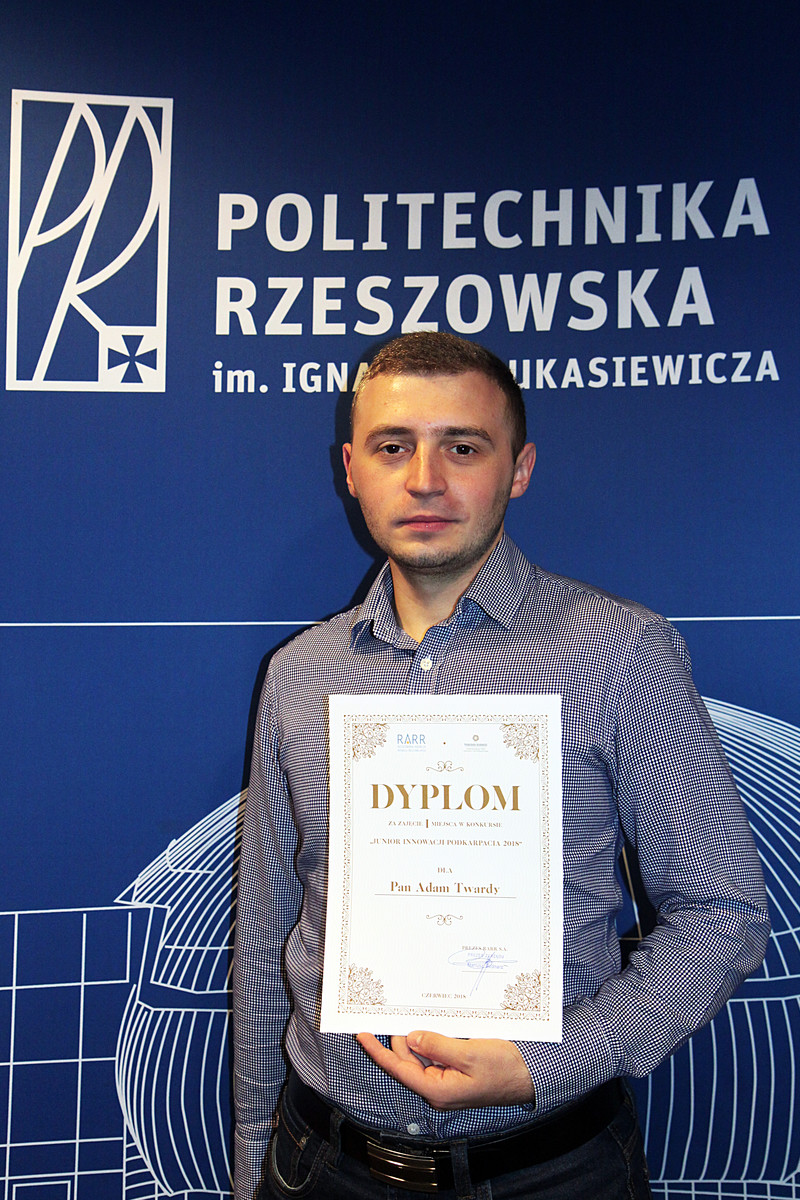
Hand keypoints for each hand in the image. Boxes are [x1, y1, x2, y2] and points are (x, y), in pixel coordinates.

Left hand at [356, 1030, 534, 1110]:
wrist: (530, 1076)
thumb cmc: (504, 1069)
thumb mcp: (469, 1054)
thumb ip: (437, 1046)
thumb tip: (411, 1038)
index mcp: (437, 1089)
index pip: (398, 1068)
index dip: (378, 1051)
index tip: (361, 1034)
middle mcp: (438, 1087)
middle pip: (407, 1060)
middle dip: (399, 1037)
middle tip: (391, 1011)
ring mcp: (447, 1080)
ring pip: (421, 1056)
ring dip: (416, 1036)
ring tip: (411, 1014)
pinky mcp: (456, 1072)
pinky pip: (436, 1054)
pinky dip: (430, 1039)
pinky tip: (431, 1024)